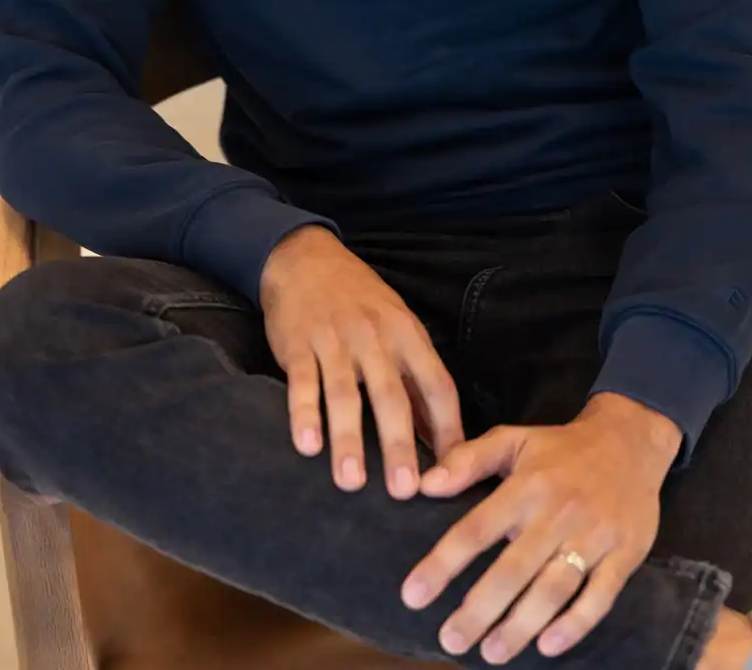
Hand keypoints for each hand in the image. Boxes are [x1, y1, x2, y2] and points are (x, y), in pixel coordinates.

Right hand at [259, 225, 465, 499]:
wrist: (306, 259)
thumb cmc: (360, 301)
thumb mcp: (398, 326)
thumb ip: (417, 379)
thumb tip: (440, 439)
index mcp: (408, 335)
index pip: (437, 385)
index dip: (448, 430)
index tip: (452, 474)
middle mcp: (376, 338)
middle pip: (392, 397)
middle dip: (399, 445)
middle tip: (404, 491)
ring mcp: (336, 341)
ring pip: (346, 395)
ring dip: (349, 440)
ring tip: (351, 482)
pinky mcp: (299, 344)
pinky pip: (303, 382)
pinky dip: (304, 414)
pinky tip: (306, 446)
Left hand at [401, 393, 680, 663]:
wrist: (631, 440)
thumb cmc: (561, 448)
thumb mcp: (513, 440)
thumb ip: (467, 460)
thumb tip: (424, 485)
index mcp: (527, 486)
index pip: (477, 528)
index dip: (443, 563)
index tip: (413, 595)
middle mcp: (558, 512)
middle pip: (513, 568)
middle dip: (479, 609)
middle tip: (450, 640)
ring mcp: (594, 535)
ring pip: (554, 587)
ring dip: (521, 624)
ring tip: (491, 652)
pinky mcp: (625, 553)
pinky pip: (600, 595)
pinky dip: (575, 623)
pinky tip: (548, 645)